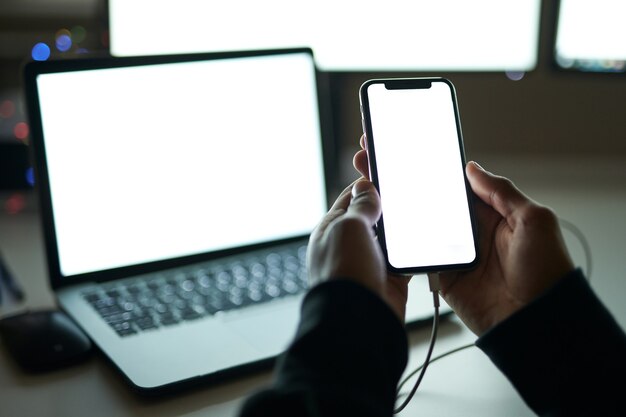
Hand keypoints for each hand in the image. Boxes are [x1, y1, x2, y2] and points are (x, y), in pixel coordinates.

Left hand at [307, 178, 410, 320]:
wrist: (357, 320)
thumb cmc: (344, 273)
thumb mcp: (348, 227)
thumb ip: (360, 206)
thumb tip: (365, 187)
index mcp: (331, 230)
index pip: (350, 198)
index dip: (368, 184)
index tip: (387, 172)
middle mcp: (348, 246)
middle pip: (373, 217)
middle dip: (389, 206)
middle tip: (409, 191)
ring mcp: (368, 263)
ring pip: (390, 238)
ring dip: (403, 229)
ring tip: (420, 212)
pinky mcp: (388, 280)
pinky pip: (404, 260)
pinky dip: (414, 252)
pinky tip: (425, 241)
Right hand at [353, 135, 574, 334]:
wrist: (537, 322)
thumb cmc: (546, 271)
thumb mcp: (534, 221)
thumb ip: (502, 192)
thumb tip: (473, 168)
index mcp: (491, 213)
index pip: (455, 185)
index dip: (432, 169)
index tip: (408, 151)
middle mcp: (469, 232)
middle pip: (431, 203)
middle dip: (406, 184)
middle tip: (378, 163)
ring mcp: (454, 254)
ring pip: (420, 227)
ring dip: (399, 211)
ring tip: (372, 188)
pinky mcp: (443, 277)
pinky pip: (418, 257)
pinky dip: (402, 245)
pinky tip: (383, 227)